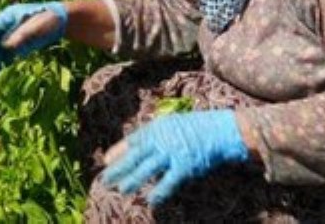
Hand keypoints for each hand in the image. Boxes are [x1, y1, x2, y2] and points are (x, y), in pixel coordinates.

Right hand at [0, 1, 67, 73]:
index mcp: (7, 16)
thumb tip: (3, 46)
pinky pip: (7, 53)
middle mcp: (6, 24)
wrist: (62, 20)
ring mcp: (12, 33)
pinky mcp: (19, 42)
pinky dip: (4, 62)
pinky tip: (4, 72)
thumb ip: (21, 35)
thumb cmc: (50, 19)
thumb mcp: (36, 26)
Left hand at [102, 110, 248, 206]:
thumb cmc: (196, 128)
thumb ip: (154, 135)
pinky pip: (168, 181)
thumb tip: (136, 145)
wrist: (221, 130)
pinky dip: (159, 192)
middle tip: (103, 179)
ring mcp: (172, 153)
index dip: (118, 151)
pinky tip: (151, 201)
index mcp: (157, 128)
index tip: (105, 161)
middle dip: (118, 168)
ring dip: (132, 180)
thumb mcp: (171, 124)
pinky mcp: (184, 166)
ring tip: (121, 190)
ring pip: (146, 169)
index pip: (132, 140)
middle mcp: (161, 139)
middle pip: (134, 156)